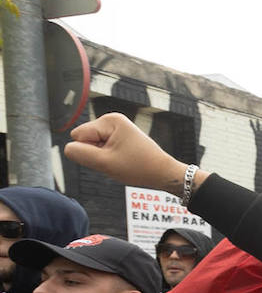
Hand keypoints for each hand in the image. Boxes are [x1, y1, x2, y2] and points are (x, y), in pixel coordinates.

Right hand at [65, 113, 190, 193]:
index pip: (78, 135)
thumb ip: (80, 154)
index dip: (90, 152)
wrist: (162, 173)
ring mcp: (116, 128)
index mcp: (110, 120)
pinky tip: (123, 160)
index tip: (111, 156)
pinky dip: (109, 157)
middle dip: (96, 153)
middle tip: (116, 160)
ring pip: (92, 145)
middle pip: (84, 139)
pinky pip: (101, 148)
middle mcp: (112, 120)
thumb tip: (67, 148)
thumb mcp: (104, 163)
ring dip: (102, 156)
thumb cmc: (139, 167)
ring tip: (121, 160)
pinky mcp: (118, 136)